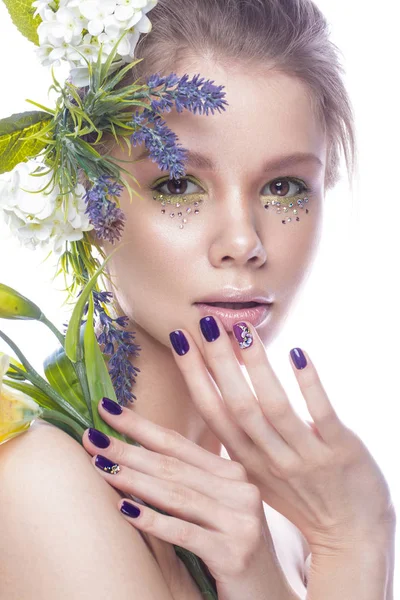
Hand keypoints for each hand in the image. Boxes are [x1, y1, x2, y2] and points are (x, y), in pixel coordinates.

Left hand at [82, 399, 292, 599]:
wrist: (267, 596)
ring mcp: (240, 520)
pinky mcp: (235, 552)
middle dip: (128, 449)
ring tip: (100, 467)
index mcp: (233, 472)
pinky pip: (184, 532)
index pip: (178, 443)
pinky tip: (125, 510)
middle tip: (91, 437)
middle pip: (172, 465)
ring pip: (176, 494)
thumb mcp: (216, 508)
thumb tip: (135, 456)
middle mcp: (240, 489)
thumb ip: (189, 481)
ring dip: (133, 479)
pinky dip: (153, 520)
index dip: (140, 425)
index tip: (107, 409)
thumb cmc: (232, 546)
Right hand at [168, 317, 395, 554]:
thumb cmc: (301, 497)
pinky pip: (323, 414)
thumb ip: (241, 438)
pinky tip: (299, 353)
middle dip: (218, 363)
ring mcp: (306, 456)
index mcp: (247, 460)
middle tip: (204, 323)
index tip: (181, 340)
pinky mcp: (341, 451)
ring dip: (257, 366)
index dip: (195, 377)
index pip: (213, 413)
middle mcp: (271, 459)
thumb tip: (222, 396)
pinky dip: (309, 384)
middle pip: (238, 406)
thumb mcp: (259, 473)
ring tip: (243, 330)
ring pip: (274, 408)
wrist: (351, 535)